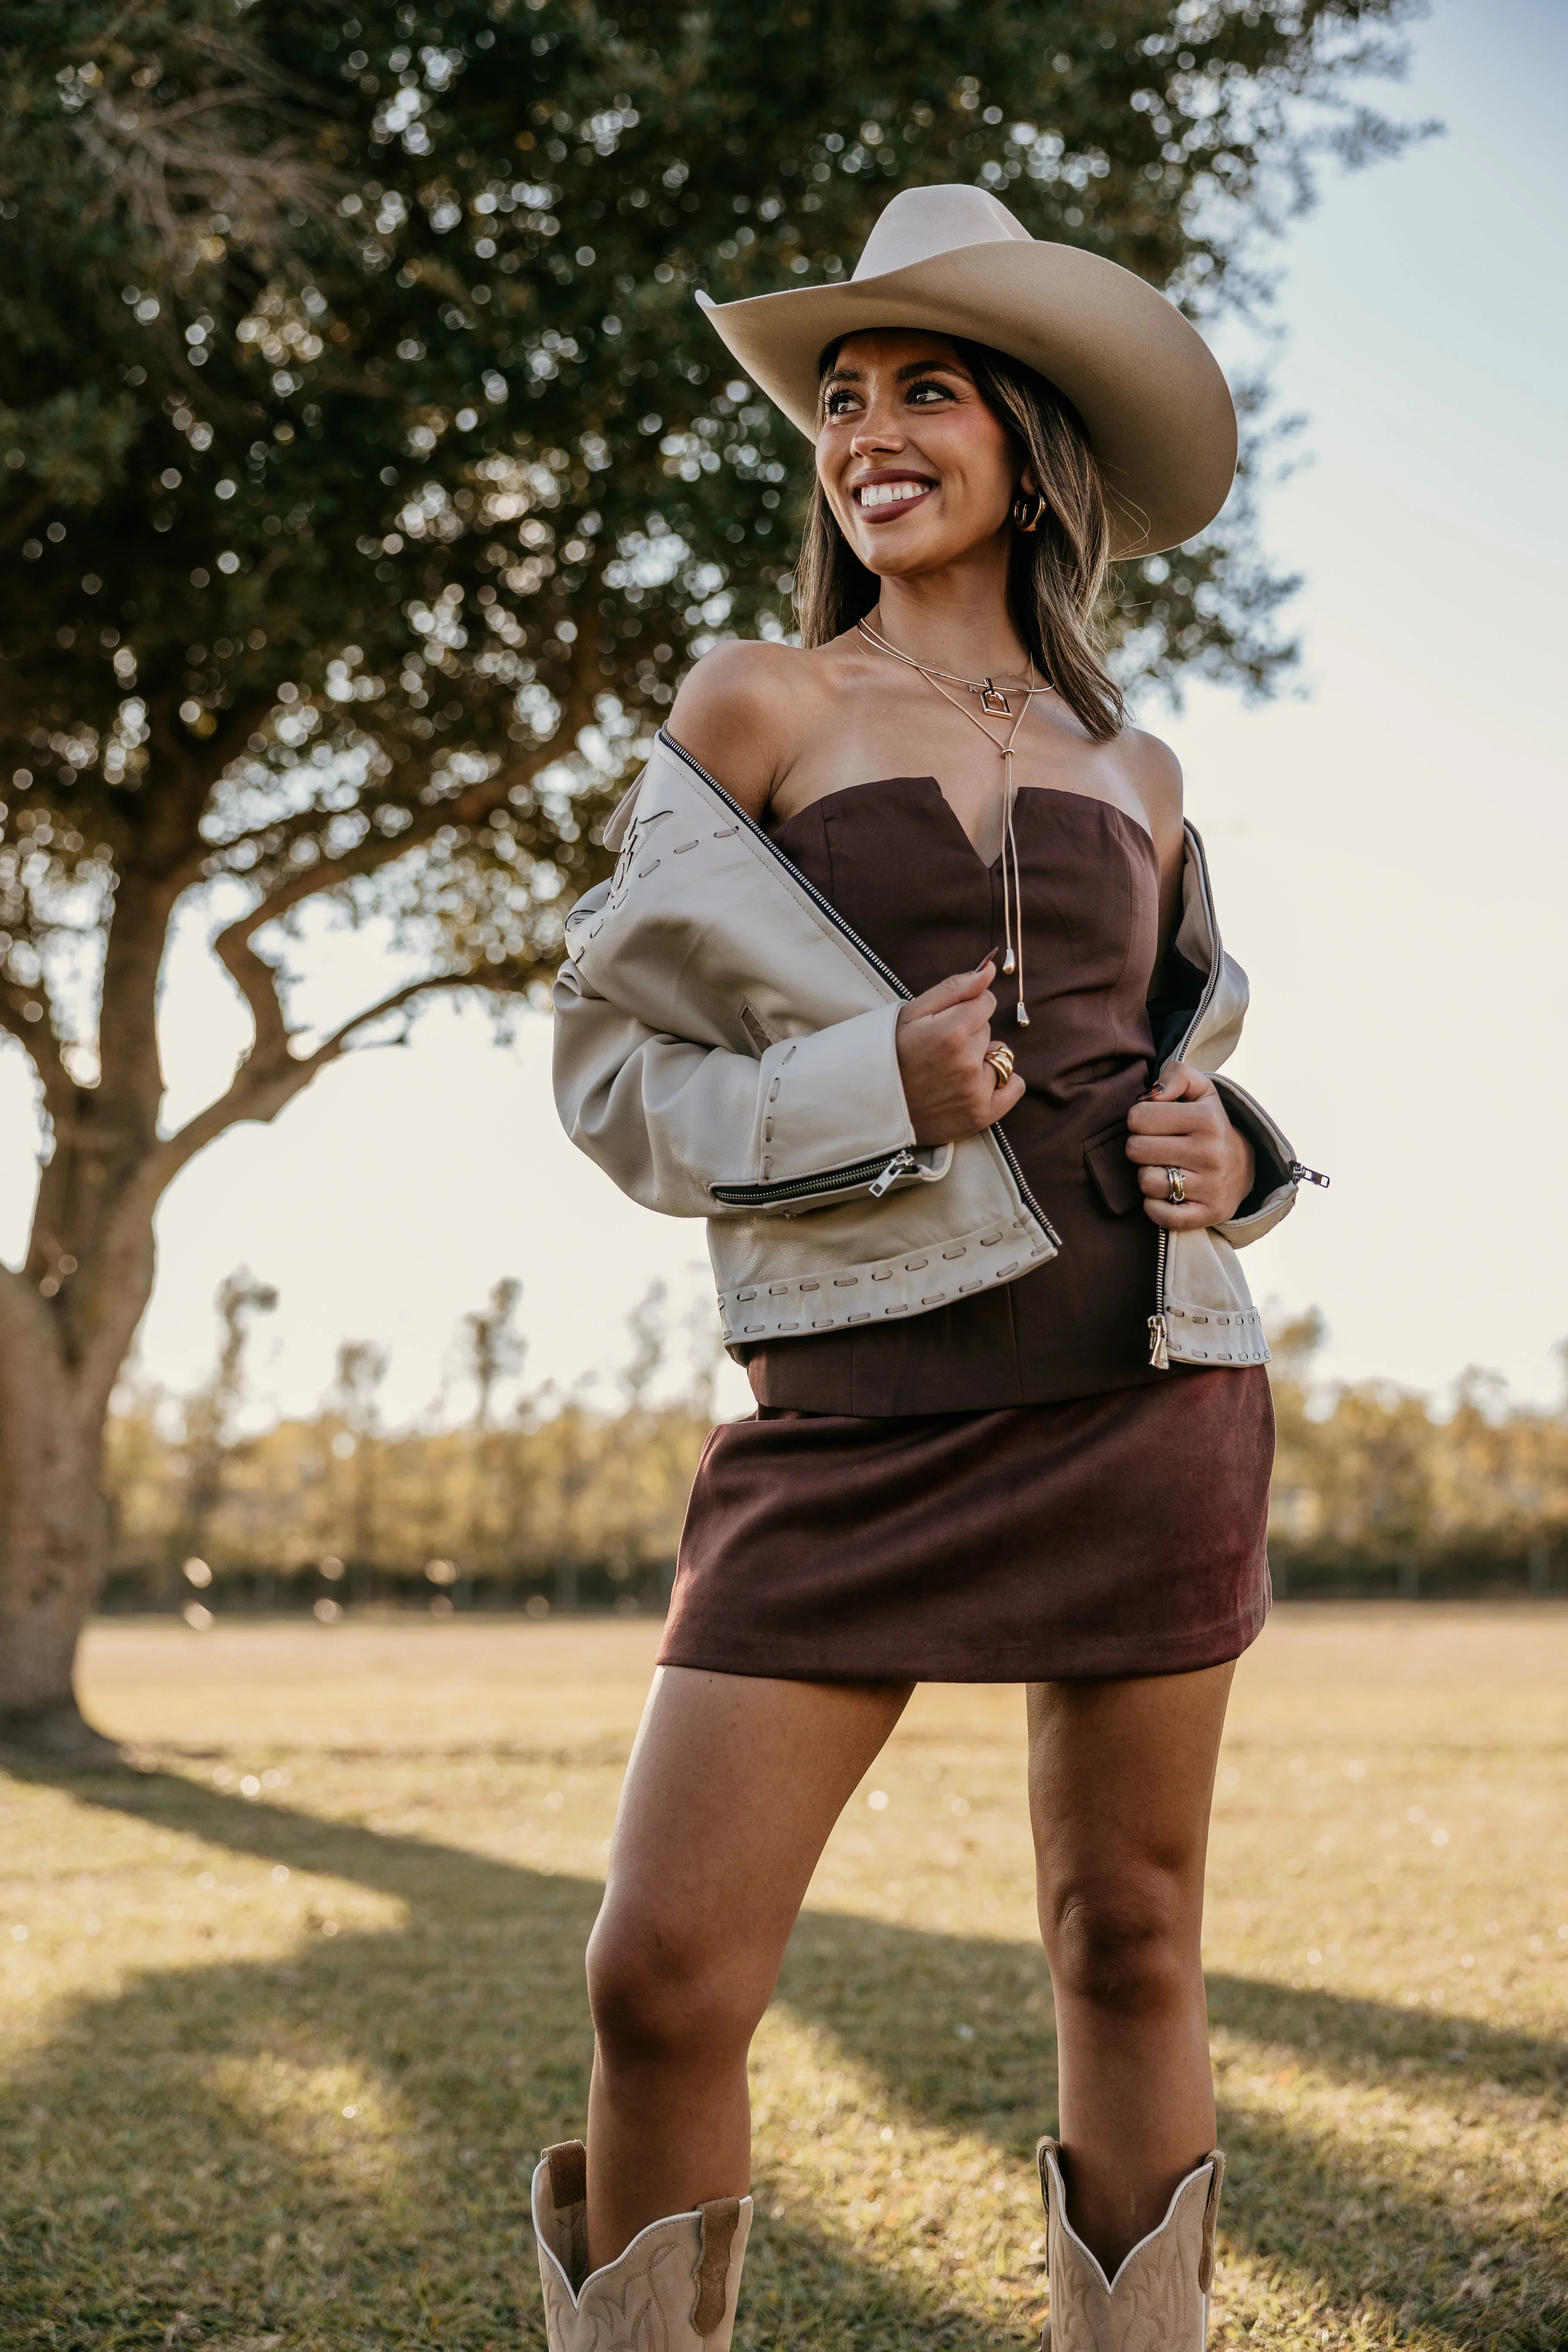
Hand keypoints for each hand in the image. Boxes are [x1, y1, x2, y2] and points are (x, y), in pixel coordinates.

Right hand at [895, 960, 1024, 1144]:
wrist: (873, 1103)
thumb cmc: (891, 1053)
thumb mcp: (913, 1013)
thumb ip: (955, 988)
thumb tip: (989, 970)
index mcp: (951, 1033)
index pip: (986, 1002)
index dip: (966, 1009)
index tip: (946, 1022)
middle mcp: (967, 1063)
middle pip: (989, 1030)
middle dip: (970, 1035)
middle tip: (939, 1051)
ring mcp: (976, 1092)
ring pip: (999, 1056)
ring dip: (982, 1059)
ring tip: (951, 1071)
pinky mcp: (982, 1114)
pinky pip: (1015, 1086)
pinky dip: (1002, 1082)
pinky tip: (977, 1083)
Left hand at [1125, 1061, 1253, 1227]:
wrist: (1244, 1167)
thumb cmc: (1209, 1124)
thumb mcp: (1200, 1090)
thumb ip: (1175, 1075)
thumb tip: (1152, 1094)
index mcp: (1207, 1119)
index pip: (1137, 1117)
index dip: (1139, 1119)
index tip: (1155, 1124)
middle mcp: (1211, 1153)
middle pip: (1135, 1149)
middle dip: (1140, 1147)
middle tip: (1156, 1147)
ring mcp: (1211, 1187)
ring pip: (1146, 1182)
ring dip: (1147, 1175)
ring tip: (1163, 1168)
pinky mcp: (1207, 1215)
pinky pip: (1160, 1214)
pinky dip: (1154, 1206)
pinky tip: (1166, 1193)